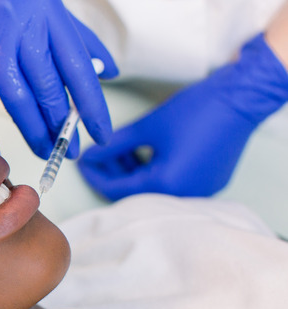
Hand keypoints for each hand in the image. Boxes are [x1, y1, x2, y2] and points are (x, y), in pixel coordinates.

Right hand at [0, 0, 117, 157]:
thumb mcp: (44, 6)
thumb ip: (77, 37)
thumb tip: (109, 69)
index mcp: (49, 17)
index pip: (80, 70)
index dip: (93, 107)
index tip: (101, 133)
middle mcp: (23, 30)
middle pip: (50, 90)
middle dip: (63, 127)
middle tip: (70, 149)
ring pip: (19, 101)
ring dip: (34, 133)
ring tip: (45, 151)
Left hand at [79, 33, 287, 199]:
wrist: (242, 98)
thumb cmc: (198, 110)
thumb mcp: (147, 127)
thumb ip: (114, 145)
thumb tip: (91, 154)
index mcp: (166, 184)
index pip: (117, 190)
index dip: (95, 176)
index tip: (82, 163)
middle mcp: (183, 194)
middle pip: (135, 191)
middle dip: (113, 173)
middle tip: (97, 156)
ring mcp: (198, 190)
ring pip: (152, 187)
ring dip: (132, 170)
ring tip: (118, 149)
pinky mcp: (206, 180)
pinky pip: (171, 181)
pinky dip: (153, 169)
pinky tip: (141, 152)